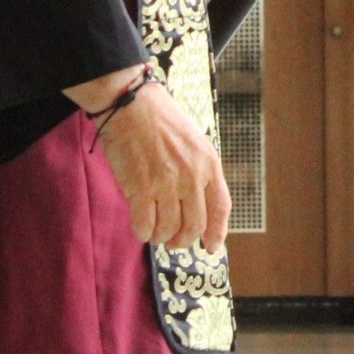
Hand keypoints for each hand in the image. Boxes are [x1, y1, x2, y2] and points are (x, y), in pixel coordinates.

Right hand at [72, 67, 229, 255]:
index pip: (220, 207)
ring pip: (169, 229)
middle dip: (184, 240)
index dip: (217, 232)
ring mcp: (166, 183)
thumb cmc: (161, 123)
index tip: (211, 247)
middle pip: (194, 225)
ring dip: (162, 237)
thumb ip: (199, 173)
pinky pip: (145, 225)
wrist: (132, 107)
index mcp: (209, 164)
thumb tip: (198, 208)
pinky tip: (141, 228)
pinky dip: (143, 232)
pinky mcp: (141, 187)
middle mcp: (191, 176)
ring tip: (156, 232)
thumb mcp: (194, 144)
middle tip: (174, 241)